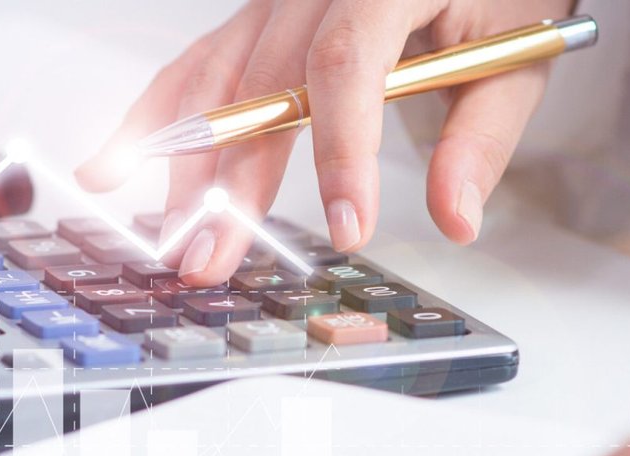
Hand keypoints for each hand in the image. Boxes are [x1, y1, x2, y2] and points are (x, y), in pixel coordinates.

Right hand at [76, 0, 573, 285]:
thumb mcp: (515, 55)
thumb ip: (479, 137)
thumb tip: (454, 218)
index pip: (346, 60)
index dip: (339, 147)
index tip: (347, 224)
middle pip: (261, 79)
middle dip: (233, 178)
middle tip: (214, 257)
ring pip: (214, 75)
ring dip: (183, 163)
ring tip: (166, 235)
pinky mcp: (257, 17)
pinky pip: (200, 64)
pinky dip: (159, 117)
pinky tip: (113, 165)